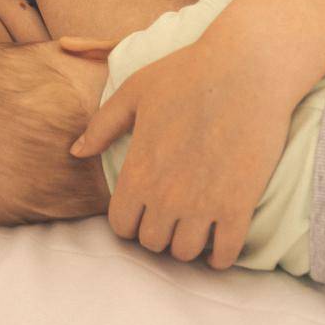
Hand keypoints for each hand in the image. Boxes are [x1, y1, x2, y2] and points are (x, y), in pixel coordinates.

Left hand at [70, 28, 297, 268]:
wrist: (248, 67)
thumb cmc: (189, 73)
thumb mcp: (135, 92)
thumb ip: (102, 125)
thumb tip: (76, 151)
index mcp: (138, 171)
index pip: (121, 226)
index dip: (129, 221)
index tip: (143, 210)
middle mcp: (167, 196)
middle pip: (153, 243)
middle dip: (158, 233)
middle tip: (171, 217)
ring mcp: (204, 203)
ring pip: (187, 253)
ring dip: (189, 245)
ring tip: (195, 228)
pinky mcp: (239, 204)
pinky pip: (226, 253)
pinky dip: (221, 256)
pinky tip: (221, 242)